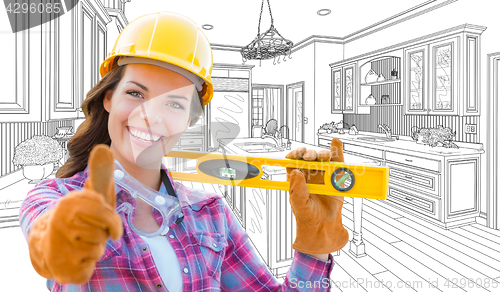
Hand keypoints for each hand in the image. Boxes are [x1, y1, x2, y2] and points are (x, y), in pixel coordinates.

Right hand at [28, 144, 122, 283]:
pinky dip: (87, 264)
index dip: (111, 221)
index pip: (105, 215)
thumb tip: (104, 148)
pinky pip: (89, 267)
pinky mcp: (60, 267)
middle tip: (91, 231)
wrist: (50, 244)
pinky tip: (76, 257)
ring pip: (97, 250)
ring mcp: (58, 246)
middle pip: (103, 233)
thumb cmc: (80, 217)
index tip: (108, 222)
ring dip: (95, 248)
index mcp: (70, 204)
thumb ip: (100, 174)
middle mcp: (59, 223)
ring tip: (82, 242)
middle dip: (103, 234)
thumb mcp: (93, 195)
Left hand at [285, 138, 348, 254]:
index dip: (293, 155)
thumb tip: (296, 172)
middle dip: (308, 153)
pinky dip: (337, 150)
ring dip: (322, 153)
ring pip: (322, 158)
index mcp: (296, 180)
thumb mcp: (298, 204)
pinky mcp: (337, 177)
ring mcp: (323, 175)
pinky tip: (336, 142)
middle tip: (310, 158)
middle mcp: (309, 175)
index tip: (294, 155)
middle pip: (308, 157)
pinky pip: (337, 161)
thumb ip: (297, 189)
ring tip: (323, 157)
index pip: (293, 162)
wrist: (324, 228)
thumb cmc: (308, 217)